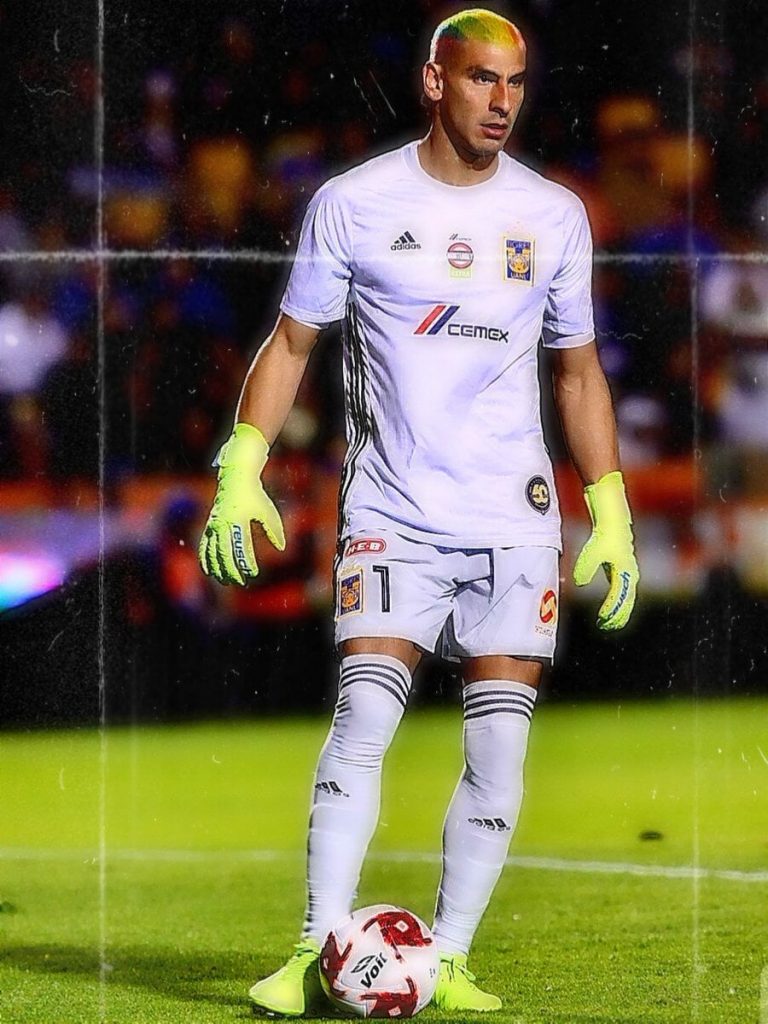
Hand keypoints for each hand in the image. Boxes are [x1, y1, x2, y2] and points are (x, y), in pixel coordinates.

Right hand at [198, 423, 285, 585]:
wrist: (235, 480)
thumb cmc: (255, 496)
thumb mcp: (268, 511)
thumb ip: (275, 530)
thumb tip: (281, 547)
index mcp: (238, 520)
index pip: (241, 547)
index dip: (246, 562)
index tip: (253, 572)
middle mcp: (223, 524)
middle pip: (224, 553)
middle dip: (231, 570)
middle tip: (240, 581)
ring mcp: (213, 525)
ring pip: (212, 552)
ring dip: (218, 569)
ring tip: (226, 581)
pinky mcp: (209, 526)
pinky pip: (203, 546)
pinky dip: (205, 560)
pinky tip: (209, 572)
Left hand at [572, 471, 638, 630]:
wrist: (610, 509)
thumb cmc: (606, 528)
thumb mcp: (594, 549)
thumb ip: (588, 567)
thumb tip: (580, 583)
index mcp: (625, 569)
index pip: (621, 597)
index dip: (613, 611)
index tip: (603, 621)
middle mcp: (628, 569)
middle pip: (625, 597)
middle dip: (618, 613)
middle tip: (607, 625)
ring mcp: (624, 564)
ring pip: (623, 591)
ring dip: (617, 606)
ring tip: (608, 618)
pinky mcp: (618, 559)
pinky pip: (618, 583)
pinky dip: (615, 595)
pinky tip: (608, 601)